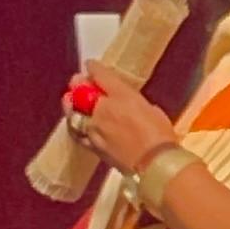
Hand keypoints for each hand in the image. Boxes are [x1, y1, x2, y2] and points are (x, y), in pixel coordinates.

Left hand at [64, 66, 180, 176]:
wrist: (154, 164)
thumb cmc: (161, 136)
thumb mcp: (153, 111)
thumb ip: (137, 105)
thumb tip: (131, 106)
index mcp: (123, 95)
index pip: (102, 75)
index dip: (94, 68)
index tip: (90, 65)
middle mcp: (104, 109)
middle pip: (82, 92)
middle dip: (77, 84)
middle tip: (76, 80)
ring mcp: (95, 128)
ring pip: (75, 113)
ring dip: (70, 105)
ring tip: (68, 101)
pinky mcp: (93, 146)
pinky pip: (77, 133)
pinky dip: (74, 126)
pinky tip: (74, 124)